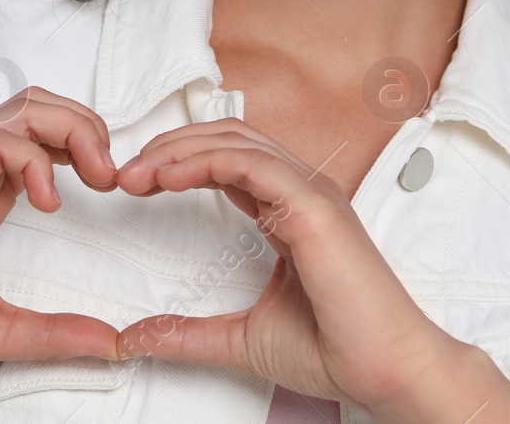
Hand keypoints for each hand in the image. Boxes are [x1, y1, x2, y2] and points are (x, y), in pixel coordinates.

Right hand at [0, 86, 123, 368]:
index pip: (48, 137)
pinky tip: (47, 201)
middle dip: (90, 126)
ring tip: (93, 175)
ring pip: (25, 106)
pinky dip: (36, 159)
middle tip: (111, 176)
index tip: (114, 189)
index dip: (89, 148)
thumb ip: (55, 333)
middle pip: (43, 106)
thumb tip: (112, 345)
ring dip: (72, 128)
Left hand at [110, 117, 468, 416]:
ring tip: (137, 173)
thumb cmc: (335, 350)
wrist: (383, 371)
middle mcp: (302, 192)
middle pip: (227, 138)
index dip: (177, 162)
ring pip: (236, 141)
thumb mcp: (242, 337)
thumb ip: (189, 332)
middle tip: (125, 174)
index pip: (228, 160)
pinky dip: (206, 161)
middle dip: (170, 147)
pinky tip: (170, 177)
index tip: (136, 183)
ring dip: (179, 150)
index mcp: (289, 212)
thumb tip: (137, 337)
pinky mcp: (314, 206)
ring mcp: (311, 193)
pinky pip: (252, 164)